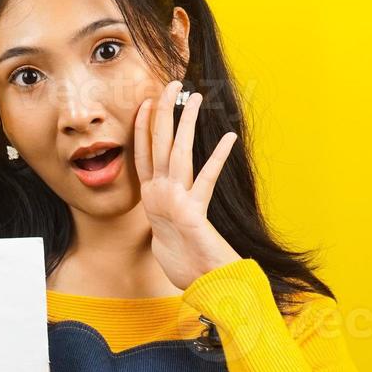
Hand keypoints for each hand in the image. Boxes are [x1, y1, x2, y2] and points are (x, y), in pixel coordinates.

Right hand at [134, 79, 242, 290]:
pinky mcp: (193, 214)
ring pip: (177, 154)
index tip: (145, 104)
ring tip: (194, 97)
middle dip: (163, 114)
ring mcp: (176, 203)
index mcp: (154, 200)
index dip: (142, 129)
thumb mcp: (177, 242)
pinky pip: (206, 179)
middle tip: (170, 84)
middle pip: (159, 147)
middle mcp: (162, 196)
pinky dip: (216, 158)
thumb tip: (180, 211)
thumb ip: (179, 224)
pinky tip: (229, 137)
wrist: (197, 286)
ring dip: (185, 124)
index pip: (145, 157)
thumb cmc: (188, 265)